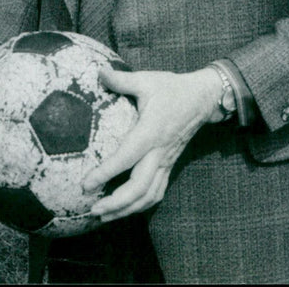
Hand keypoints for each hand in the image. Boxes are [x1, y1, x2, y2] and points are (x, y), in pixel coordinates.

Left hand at [82, 66, 221, 220]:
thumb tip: (99, 72)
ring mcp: (166, 162)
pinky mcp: (170, 165)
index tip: (86, 184)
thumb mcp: (146, 79)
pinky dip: (141, 205)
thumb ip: (121, 79)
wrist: (202, 99)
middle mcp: (159, 153)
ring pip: (149, 196)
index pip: (125, 158)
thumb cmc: (172, 88)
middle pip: (139, 188)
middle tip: (92, 209)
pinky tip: (126, 209)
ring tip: (104, 215)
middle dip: (115, 203)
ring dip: (127, 209)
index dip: (105, 173)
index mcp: (150, 132)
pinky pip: (157, 192)